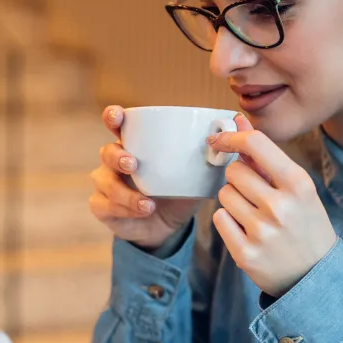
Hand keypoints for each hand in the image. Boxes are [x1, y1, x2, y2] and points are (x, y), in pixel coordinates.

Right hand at [88, 106, 201, 250]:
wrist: (167, 227)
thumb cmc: (178, 191)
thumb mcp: (197, 172)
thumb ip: (214, 150)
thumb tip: (239, 121)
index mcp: (135, 144)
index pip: (116, 123)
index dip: (113, 116)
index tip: (118, 116)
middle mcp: (115, 161)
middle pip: (107, 151)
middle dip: (118, 156)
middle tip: (133, 164)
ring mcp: (107, 184)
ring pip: (105, 182)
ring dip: (125, 192)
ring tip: (147, 202)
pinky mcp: (103, 207)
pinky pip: (105, 205)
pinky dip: (125, 209)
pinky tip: (143, 211)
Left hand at [208, 115, 337, 297]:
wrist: (315, 276)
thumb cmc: (305, 223)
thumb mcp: (297, 188)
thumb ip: (266, 156)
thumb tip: (237, 121)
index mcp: (298, 184)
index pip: (255, 144)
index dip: (232, 137)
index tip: (221, 139)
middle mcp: (280, 206)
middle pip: (234, 171)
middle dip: (238, 179)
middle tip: (254, 194)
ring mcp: (262, 232)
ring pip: (224, 195)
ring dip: (233, 201)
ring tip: (254, 215)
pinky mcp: (245, 253)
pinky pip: (219, 219)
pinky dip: (228, 222)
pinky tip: (247, 231)